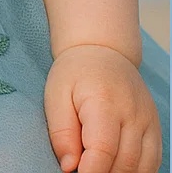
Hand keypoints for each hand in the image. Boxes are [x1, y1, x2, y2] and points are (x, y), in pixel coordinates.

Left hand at [44, 43, 161, 172]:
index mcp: (104, 102)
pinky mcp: (155, 129)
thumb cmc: (75, 74)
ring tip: (98, 167)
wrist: (103, 51)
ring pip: (141, 168)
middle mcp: (133, 113)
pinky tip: (116, 167)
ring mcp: (148, 122)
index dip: (90, 171)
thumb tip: (69, 167)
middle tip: (82, 170)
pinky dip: (135, 172)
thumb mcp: (56, 95)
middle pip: (123, 164)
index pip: (103, 150)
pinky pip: (152, 163)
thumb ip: (61, 132)